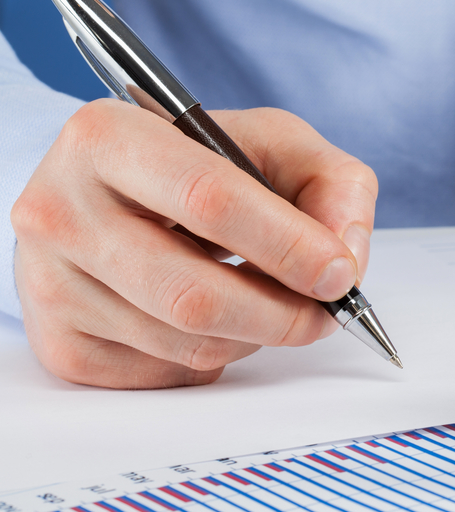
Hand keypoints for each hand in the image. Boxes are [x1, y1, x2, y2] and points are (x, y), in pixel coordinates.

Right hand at [11, 100, 377, 388]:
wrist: (115, 194)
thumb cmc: (199, 165)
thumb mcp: (273, 144)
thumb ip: (332, 184)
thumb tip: (347, 258)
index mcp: (109, 137)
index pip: (210, 199)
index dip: (289, 245)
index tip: (339, 273)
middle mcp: (59, 209)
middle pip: (193, 294)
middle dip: (282, 314)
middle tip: (325, 312)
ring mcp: (49, 282)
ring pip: (184, 343)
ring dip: (255, 336)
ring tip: (271, 303)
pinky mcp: (60, 342)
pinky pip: (164, 373)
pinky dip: (214, 356)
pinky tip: (216, 317)